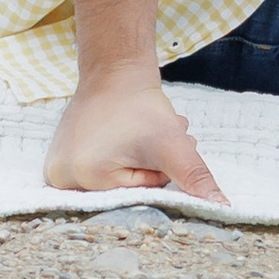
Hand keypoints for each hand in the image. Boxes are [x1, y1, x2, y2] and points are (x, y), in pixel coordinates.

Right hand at [44, 66, 225, 203]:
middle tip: (156, 140)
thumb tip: (222, 207)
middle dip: (148, 170)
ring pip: (111, 184)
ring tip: (145, 137)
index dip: (156, 174)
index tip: (163, 147)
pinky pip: (95, 176)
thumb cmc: (142, 105)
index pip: (135, 197)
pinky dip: (116, 162)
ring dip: (136, 165)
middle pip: (121, 192)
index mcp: (84, 178)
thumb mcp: (171, 142)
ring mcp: (56, 170)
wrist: (115, 70)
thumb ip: (194, 176)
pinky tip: (125, 138)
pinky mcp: (58, 162)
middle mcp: (61, 179)